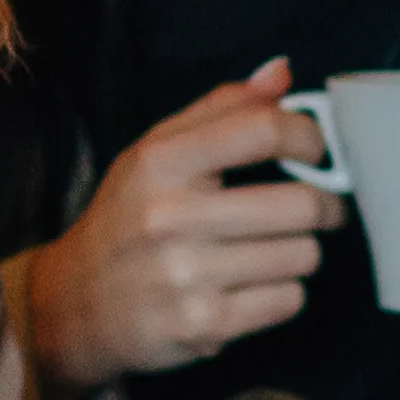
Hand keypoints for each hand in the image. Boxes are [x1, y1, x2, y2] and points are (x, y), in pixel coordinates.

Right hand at [17, 61, 340, 390]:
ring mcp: (187, 276)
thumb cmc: (127, 219)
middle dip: (325, 205)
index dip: (309, 137)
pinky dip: (284, 293)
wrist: (75, 304)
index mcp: (162, 163)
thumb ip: (221, 108)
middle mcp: (171, 217)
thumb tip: (282, 73)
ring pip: (303, 256)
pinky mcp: (204, 326)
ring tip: (274, 249)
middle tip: (321, 208)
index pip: (263, 130)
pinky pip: (289, 302)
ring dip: (300, 252)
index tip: (315, 150)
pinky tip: (255, 285)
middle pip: (302, 203)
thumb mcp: (155, 152)